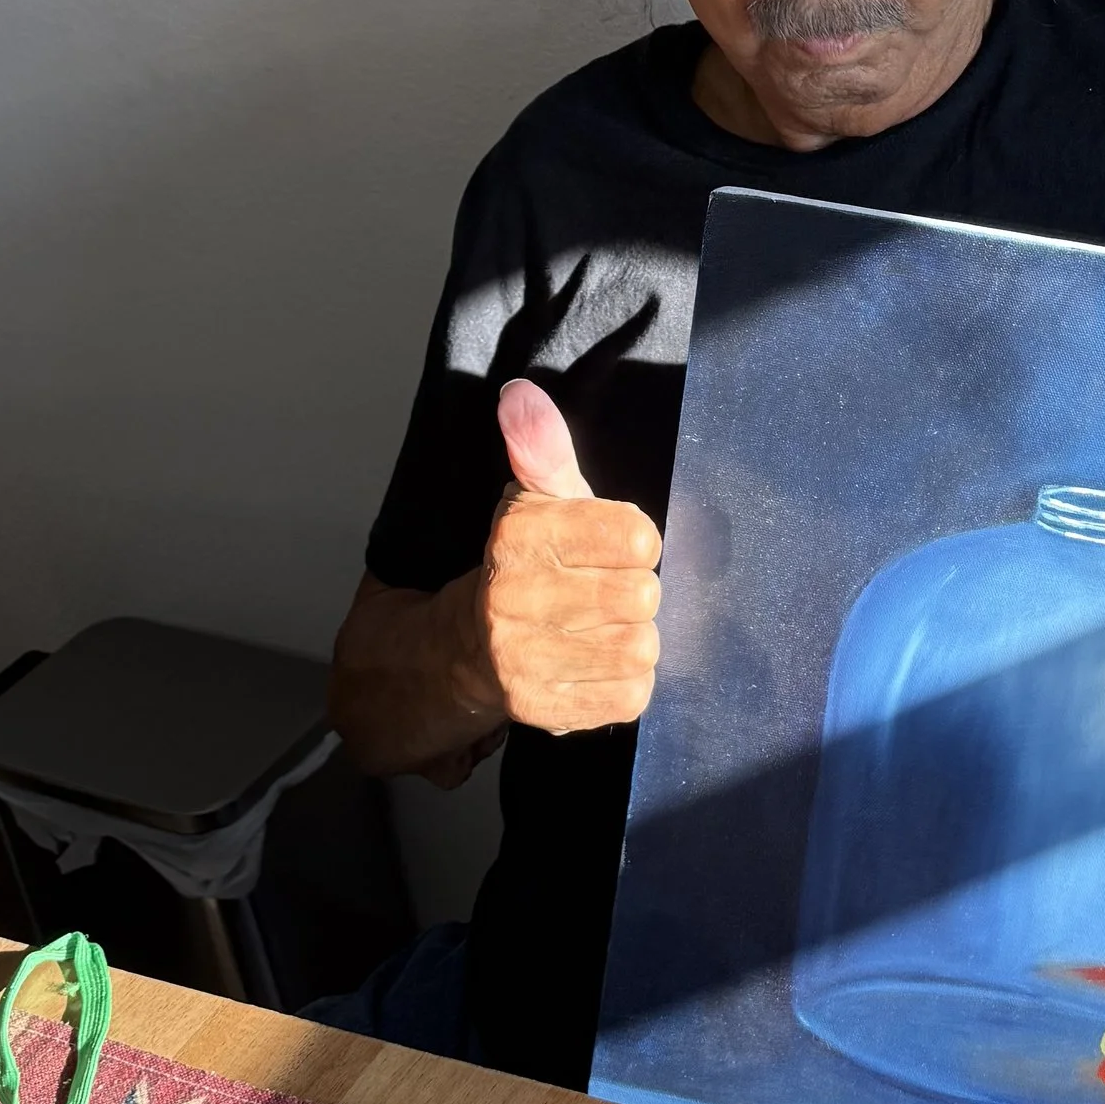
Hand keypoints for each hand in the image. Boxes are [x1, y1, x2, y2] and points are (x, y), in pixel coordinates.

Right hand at [470, 379, 662, 736]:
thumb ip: (542, 447)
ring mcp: (524, 660)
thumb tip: (521, 394)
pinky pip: (631, 696)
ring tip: (601, 629)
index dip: (634, 541)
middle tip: (607, 592)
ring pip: (640, 647)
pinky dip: (626, 682)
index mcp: (518, 536)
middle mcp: (513, 599)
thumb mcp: (534, 500)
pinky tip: (597, 665)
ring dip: (633, 639)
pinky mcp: (543, 709)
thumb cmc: (521, 567)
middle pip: (642, 594)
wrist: (461, 649)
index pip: (635, 536)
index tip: (613, 546)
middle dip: (635, 592)